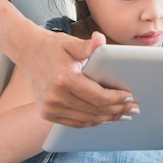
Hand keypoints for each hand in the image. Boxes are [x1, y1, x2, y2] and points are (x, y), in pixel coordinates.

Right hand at [2, 6, 137, 127]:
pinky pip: (75, 123)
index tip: (131, 98)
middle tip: (134, 108)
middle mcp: (54, 97)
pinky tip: (105, 117)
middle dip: (117, 110)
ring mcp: (49, 107)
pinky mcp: (47, 113)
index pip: (98, 97)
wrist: (28, 51)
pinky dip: (92, 121)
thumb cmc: (54, 46)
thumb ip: (89, 45)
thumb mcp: (72, 43)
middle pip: (95, 110)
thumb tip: (100, 39)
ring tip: (124, 115)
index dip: (117, 100)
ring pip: (87, 120)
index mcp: (64, 80)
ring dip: (108, 118)